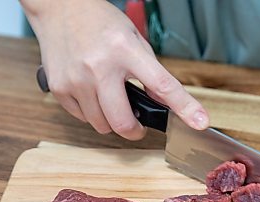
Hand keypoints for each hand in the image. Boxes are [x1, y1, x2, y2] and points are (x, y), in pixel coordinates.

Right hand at [21, 0, 208, 138]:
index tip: (200, 122)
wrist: (59, 9)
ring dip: (111, 121)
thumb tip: (166, 104)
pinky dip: (92, 113)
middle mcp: (100, 66)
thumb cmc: (100, 23)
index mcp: (126, 50)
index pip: (163, 85)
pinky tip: (92, 93)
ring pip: (102, 125)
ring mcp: (77, 79)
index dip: (185, 107)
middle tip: (137, 125)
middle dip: (135, 130)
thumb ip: (151, 73)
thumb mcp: (134, 40)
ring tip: (111, 100)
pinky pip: (82, 118)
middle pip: (123, 121)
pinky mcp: (60, 88)